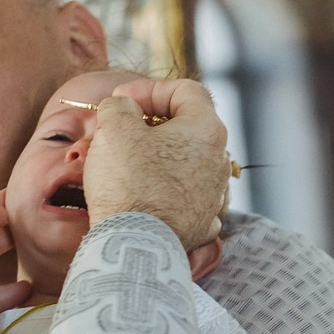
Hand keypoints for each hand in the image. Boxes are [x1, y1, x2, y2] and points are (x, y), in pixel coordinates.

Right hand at [82, 77, 228, 247]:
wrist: (136, 244)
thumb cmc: (128, 181)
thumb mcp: (114, 128)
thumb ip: (120, 106)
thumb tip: (123, 107)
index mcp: (206, 129)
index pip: (186, 91)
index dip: (150, 89)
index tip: (122, 100)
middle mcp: (218, 160)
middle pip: (186, 127)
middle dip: (150, 124)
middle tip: (120, 130)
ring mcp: (214, 194)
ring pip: (184, 162)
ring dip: (156, 157)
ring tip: (125, 162)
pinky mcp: (202, 222)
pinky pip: (185, 195)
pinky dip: (165, 189)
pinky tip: (144, 192)